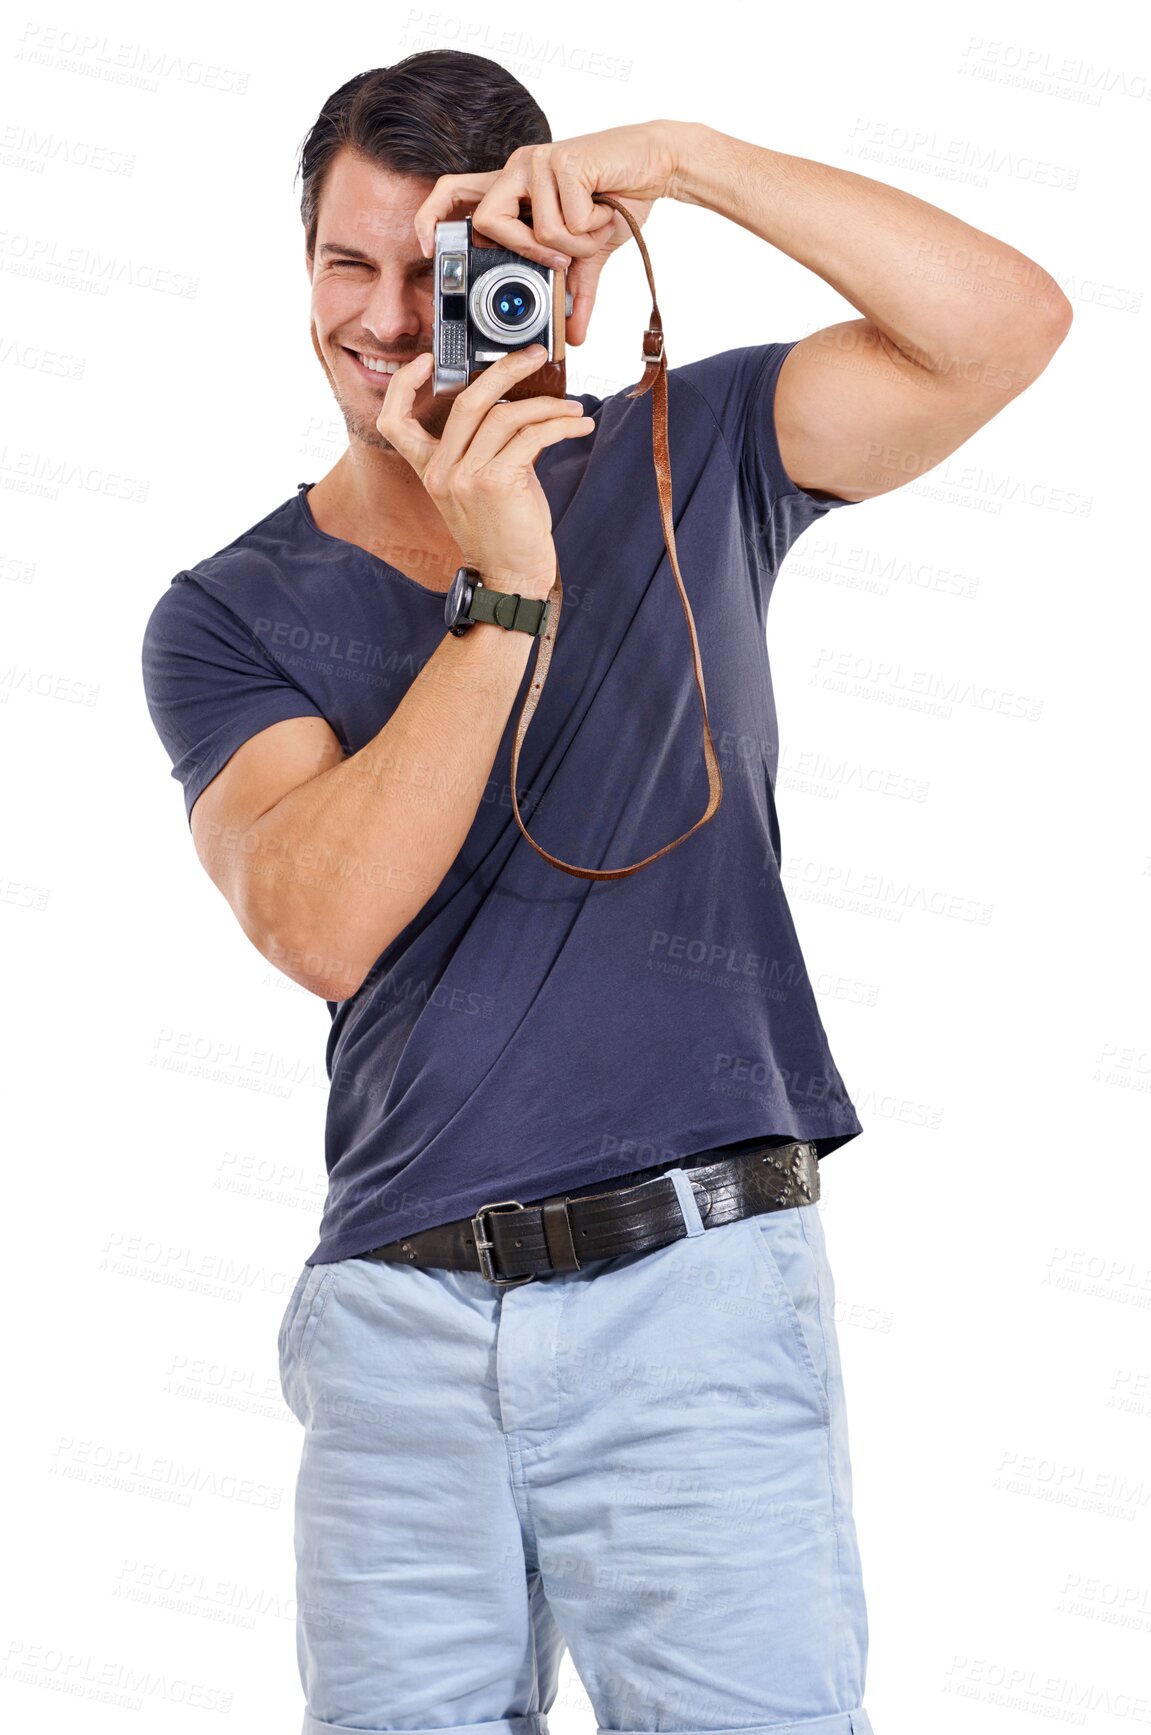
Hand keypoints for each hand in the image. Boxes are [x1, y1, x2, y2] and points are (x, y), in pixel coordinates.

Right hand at [375, 345, 593, 599]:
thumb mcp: (484, 486)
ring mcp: (465, 476)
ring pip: (505, 415)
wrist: (510, 579)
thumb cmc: (504, 534)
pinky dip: (559, 427)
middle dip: (505, 369)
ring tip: (572, 411)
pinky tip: (577, 428)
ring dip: (547, 406)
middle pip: (468, 400)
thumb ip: (490, 448)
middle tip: (536, 356)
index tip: (425, 361)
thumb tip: (522, 408)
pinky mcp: (495, 483)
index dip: (403, 386)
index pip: (394, 422)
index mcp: (430, 470)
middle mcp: (441, 471)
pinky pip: (530, 437)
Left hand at [411, 120, 682, 345]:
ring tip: (598, 221)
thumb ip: (575, 290)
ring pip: (541, 231)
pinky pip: (568, 219)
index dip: (431, 218)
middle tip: (561, 257)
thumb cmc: (618, 199)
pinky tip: (607, 204)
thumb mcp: (590, 252)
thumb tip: (574, 337)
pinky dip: (595, 224)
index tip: (425, 249)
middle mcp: (518, 170)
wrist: (658, 162)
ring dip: (579, 240)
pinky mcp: (563, 159)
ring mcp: (538, 162)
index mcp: (514, 188)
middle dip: (528, 250)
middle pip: (491, 222)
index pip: (453, 193)